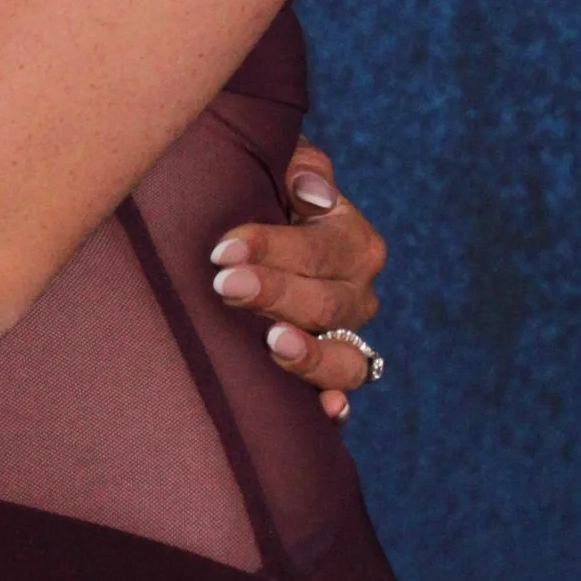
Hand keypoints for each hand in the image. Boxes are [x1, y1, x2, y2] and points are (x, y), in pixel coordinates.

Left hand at [207, 140, 387, 419]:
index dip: (274, 248)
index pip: (321, 249)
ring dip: (311, 355)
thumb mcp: (281, 167)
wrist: (242, 241)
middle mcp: (356, 295)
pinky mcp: (323, 379)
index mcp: (353, 242)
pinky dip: (335, 409)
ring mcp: (345, 341)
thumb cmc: (259, 195)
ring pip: (347, 360)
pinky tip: (325, 412)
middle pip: (327, 303)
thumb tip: (310, 193)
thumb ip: (299, 168)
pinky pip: (340, 399)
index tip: (224, 249)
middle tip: (224, 285)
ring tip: (274, 342)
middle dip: (275, 293)